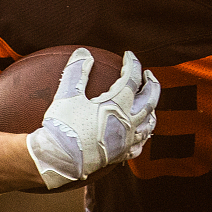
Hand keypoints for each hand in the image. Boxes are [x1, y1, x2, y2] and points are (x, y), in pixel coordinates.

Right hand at [25, 48, 158, 188]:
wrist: (59, 160)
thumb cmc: (63, 126)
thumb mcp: (67, 95)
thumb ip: (76, 71)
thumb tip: (83, 52)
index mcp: (117, 105)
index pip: (132, 78)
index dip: (132, 64)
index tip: (128, 55)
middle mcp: (128, 123)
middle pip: (149, 100)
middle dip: (151, 85)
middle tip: (149, 75)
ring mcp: (126, 141)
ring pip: (148, 124)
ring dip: (151, 110)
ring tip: (149, 103)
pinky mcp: (120, 156)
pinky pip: (138, 146)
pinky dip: (142, 136)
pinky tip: (139, 135)